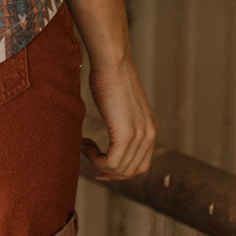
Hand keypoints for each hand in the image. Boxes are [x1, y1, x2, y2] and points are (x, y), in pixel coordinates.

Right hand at [82, 56, 157, 179]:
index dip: (121, 171)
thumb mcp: (122, 103)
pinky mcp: (126, 134)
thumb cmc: (111, 76)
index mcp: (150, 128)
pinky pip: (112, 161)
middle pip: (132, 171)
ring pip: (121, 169)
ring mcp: (140, 135)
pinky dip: (96, 159)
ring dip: (100, 163)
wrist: (112, 62)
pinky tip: (85, 143)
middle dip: (110, 172)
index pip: (141, 164)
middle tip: (91, 161)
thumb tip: (112, 127)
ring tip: (85, 145)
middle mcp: (149, 135)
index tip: (100, 166)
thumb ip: (123, 119)